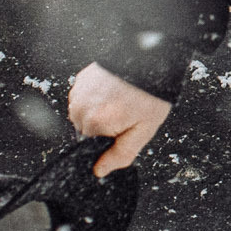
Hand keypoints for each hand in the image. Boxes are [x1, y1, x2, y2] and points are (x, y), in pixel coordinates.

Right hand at [67, 62, 172, 176]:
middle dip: (105, 126)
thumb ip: (120, 154)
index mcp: (95, 123)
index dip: (110, 140)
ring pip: (84, 113)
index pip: (91, 146)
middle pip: (87, 130)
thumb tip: (99, 171)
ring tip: (122, 99)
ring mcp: (78, 91)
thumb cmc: (151, 93)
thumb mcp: (144, 130)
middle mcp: (80, 107)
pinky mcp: (81, 79)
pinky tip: (114, 90)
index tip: (124, 127)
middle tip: (126, 112)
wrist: (152, 59)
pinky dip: (97, 97)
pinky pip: (84, 97)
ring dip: (99, 111)